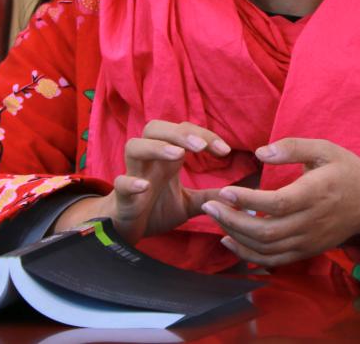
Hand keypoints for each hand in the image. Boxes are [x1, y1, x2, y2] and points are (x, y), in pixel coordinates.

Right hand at [53, 120, 230, 242]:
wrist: (126, 231)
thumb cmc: (155, 209)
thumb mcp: (188, 203)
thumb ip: (210, 195)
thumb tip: (240, 193)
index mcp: (166, 157)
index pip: (184, 132)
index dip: (204, 136)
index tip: (225, 151)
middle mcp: (149, 160)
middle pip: (156, 128)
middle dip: (180, 133)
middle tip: (202, 147)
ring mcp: (132, 174)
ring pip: (135, 146)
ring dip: (157, 147)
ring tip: (178, 155)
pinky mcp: (121, 197)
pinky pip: (119, 183)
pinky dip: (130, 182)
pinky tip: (144, 186)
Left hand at [199, 138, 359, 266]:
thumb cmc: (346, 170)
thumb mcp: (324, 148)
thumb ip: (292, 147)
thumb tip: (260, 152)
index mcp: (315, 194)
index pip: (277, 204)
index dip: (248, 200)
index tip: (225, 191)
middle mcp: (311, 223)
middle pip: (266, 231)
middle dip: (233, 220)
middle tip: (209, 206)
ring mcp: (309, 241)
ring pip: (266, 249)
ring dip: (237, 237)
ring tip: (216, 219)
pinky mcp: (306, 251)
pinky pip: (274, 260)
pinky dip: (249, 255)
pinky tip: (230, 241)